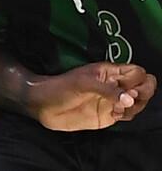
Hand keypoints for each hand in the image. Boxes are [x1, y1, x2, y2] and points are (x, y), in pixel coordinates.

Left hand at [29, 62, 157, 131]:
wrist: (43, 105)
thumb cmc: (60, 88)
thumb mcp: (83, 84)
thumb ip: (107, 90)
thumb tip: (130, 98)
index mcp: (109, 72)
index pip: (138, 72)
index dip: (138, 80)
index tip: (129, 88)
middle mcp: (115, 85)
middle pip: (144, 87)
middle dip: (143, 93)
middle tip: (129, 99)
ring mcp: (113, 100)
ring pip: (139, 102)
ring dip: (136, 106)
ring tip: (118, 108)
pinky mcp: (109, 115)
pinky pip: (128, 115)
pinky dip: (127, 115)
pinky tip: (115, 115)